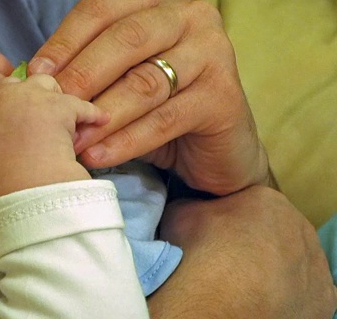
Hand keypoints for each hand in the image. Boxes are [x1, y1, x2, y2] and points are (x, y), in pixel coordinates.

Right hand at [0, 74, 108, 199]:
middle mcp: (7, 95)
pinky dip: (93, 114)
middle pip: (18, 83)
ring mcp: (35, 97)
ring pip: (47, 83)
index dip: (4, 103)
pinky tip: (100, 120)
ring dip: (55, 95)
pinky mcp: (63, 106)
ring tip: (65, 111)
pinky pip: (82, 106)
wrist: (24, 182)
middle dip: (26, 94)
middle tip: (36, 112)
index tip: (11, 114)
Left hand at [29, 0, 269, 194]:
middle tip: (50, 108)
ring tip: (71, 140)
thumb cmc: (156, 108)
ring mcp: (212, 51)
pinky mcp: (223, 95)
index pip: (99, 10)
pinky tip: (98, 157)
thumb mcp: (118, 78)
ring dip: (101, 115)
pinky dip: (126, 141)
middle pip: (124, 39)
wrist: (213, 149)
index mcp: (155, 0)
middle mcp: (188, 15)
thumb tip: (33, 79)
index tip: (34, 75)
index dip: (63, 42)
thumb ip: (86, 69)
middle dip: (81, 76)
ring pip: (144, 83)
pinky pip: (164, 120)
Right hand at [148, 186, 336, 317]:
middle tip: (231, 262)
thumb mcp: (180, 213)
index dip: (232, 222)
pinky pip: (304, 293)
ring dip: (275, 269)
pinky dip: (287, 297)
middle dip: (258, 244)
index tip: (216, 237)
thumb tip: (193, 206)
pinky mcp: (323, 298)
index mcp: (268, 201)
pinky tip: (262, 301)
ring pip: (294, 262)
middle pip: (277, 233)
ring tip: (245, 285)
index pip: (251, 206)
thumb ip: (194, 204)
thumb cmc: (198, 254)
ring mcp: (315, 264)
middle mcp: (300, 227)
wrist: (215, 300)